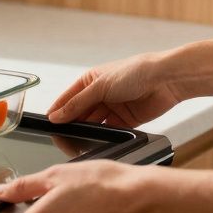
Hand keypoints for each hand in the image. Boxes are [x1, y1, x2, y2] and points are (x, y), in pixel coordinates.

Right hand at [47, 53, 181, 126]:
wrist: (165, 80)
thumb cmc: (134, 72)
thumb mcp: (99, 87)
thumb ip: (77, 104)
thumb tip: (56, 116)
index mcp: (90, 80)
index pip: (68, 98)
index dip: (58, 110)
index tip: (47, 123)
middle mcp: (100, 94)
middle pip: (80, 113)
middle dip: (72, 123)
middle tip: (63, 136)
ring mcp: (113, 108)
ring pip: (94, 124)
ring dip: (88, 131)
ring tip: (79, 139)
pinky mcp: (125, 120)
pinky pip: (110, 131)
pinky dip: (104, 136)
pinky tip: (98, 140)